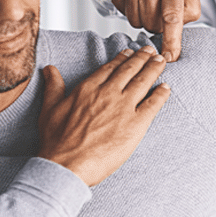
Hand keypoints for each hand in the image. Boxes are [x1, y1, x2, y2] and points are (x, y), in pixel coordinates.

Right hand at [37, 47, 170, 185]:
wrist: (67, 166)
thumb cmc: (56, 142)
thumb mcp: (49, 109)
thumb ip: (53, 87)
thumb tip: (50, 69)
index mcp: (89, 88)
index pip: (110, 68)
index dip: (122, 58)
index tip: (129, 52)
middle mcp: (108, 93)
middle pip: (130, 69)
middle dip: (142, 58)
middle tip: (150, 50)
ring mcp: (124, 107)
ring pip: (144, 81)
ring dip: (154, 69)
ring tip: (161, 61)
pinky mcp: (136, 124)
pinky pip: (153, 104)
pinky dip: (161, 94)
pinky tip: (166, 88)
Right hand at [108, 0, 200, 61]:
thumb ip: (190, 10)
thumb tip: (176, 32)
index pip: (172, 17)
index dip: (171, 41)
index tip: (170, 58)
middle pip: (153, 25)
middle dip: (159, 24)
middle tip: (163, 7)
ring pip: (137, 22)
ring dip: (145, 18)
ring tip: (150, 0)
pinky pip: (123, 14)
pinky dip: (132, 10)